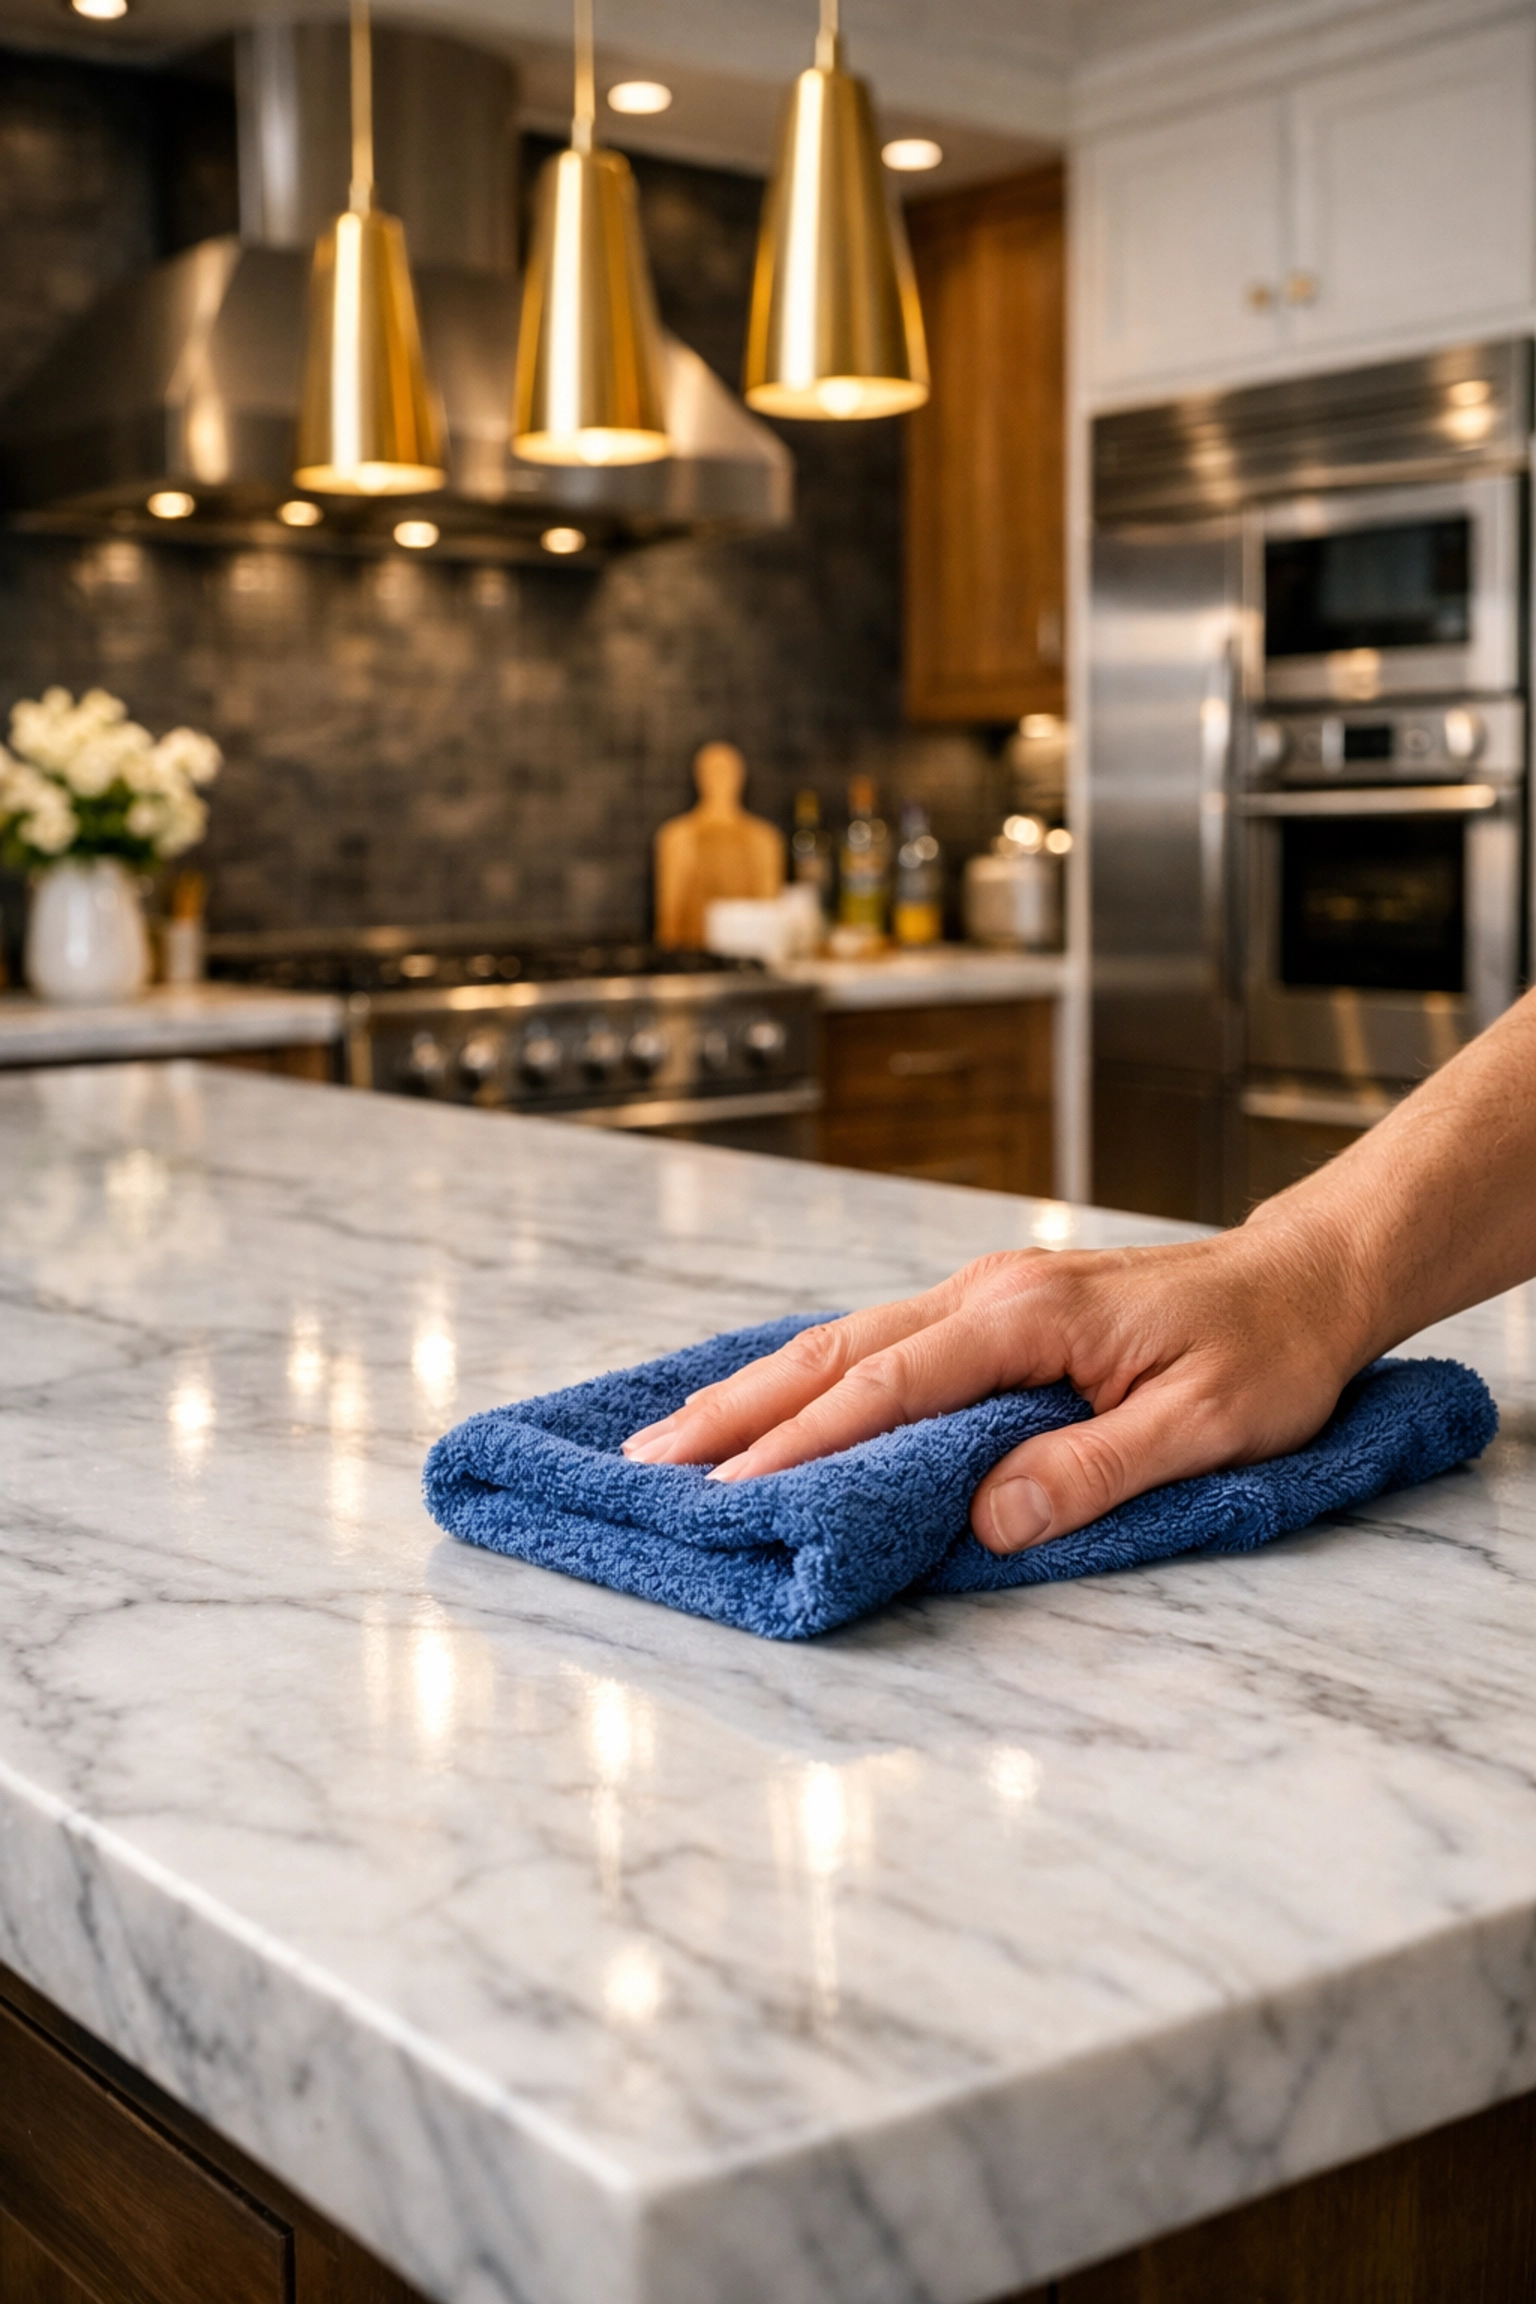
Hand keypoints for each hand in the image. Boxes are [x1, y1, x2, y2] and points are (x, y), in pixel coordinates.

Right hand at [621, 1225, 1370, 1552]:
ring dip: (759, 1390)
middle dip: (738, 1409)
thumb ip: (1096, 1468)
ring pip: (847, 1340)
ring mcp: (986, 1295)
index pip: (891, 1385)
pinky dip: (812, 1376)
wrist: (1306, 1278)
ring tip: (677, 1437)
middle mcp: (990, 1293)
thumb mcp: (1207, 1426)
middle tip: (649, 1461)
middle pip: (837, 1351)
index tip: (731, 1492)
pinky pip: (881, 1340)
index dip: (805, 1443)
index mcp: (1028, 1315)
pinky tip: (773, 1401)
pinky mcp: (995, 1311)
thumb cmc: (1267, 1351)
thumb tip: (992, 1519)